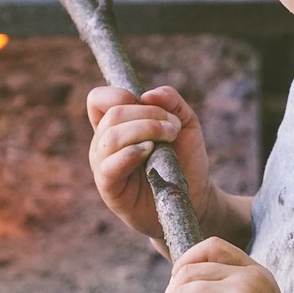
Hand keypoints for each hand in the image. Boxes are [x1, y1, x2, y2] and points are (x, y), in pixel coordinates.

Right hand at [87, 85, 216, 247]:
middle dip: (147, 114)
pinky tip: (149, 151)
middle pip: (112, 114)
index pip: (98, 100)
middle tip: (173, 127)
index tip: (149, 105)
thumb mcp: (185, 123)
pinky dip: (130, 153)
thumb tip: (148, 95)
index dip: (121, 95)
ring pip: (111, 136)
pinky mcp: (109, 189)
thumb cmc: (185, 159)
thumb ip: (171, 101)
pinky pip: (109, 166)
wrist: (195, 197)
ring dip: (145, 129)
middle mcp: (104, 144)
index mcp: (115, 126)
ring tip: (168, 138)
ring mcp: (104, 166)